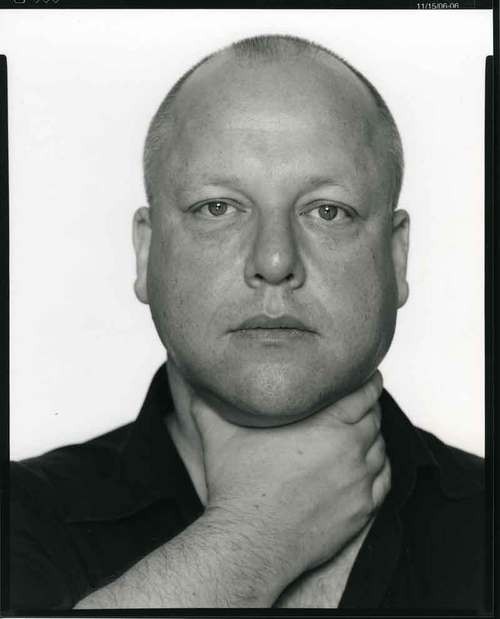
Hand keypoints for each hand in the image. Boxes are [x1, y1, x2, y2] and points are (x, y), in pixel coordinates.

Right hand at [192, 371, 389, 591]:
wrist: (251, 542)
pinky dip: (379, 468)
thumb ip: (210, 403)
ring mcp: (359, 482)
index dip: (366, 381)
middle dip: (368, 407)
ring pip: (380, 448)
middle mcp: (350, 449)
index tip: (364, 376)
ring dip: (373, 437)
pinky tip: (368, 465)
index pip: (362, 392)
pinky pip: (383, 481)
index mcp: (327, 423)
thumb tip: (199, 382)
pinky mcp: (361, 510)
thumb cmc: (237, 487)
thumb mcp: (219, 435)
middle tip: (359, 402)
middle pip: (373, 418)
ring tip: (361, 431)